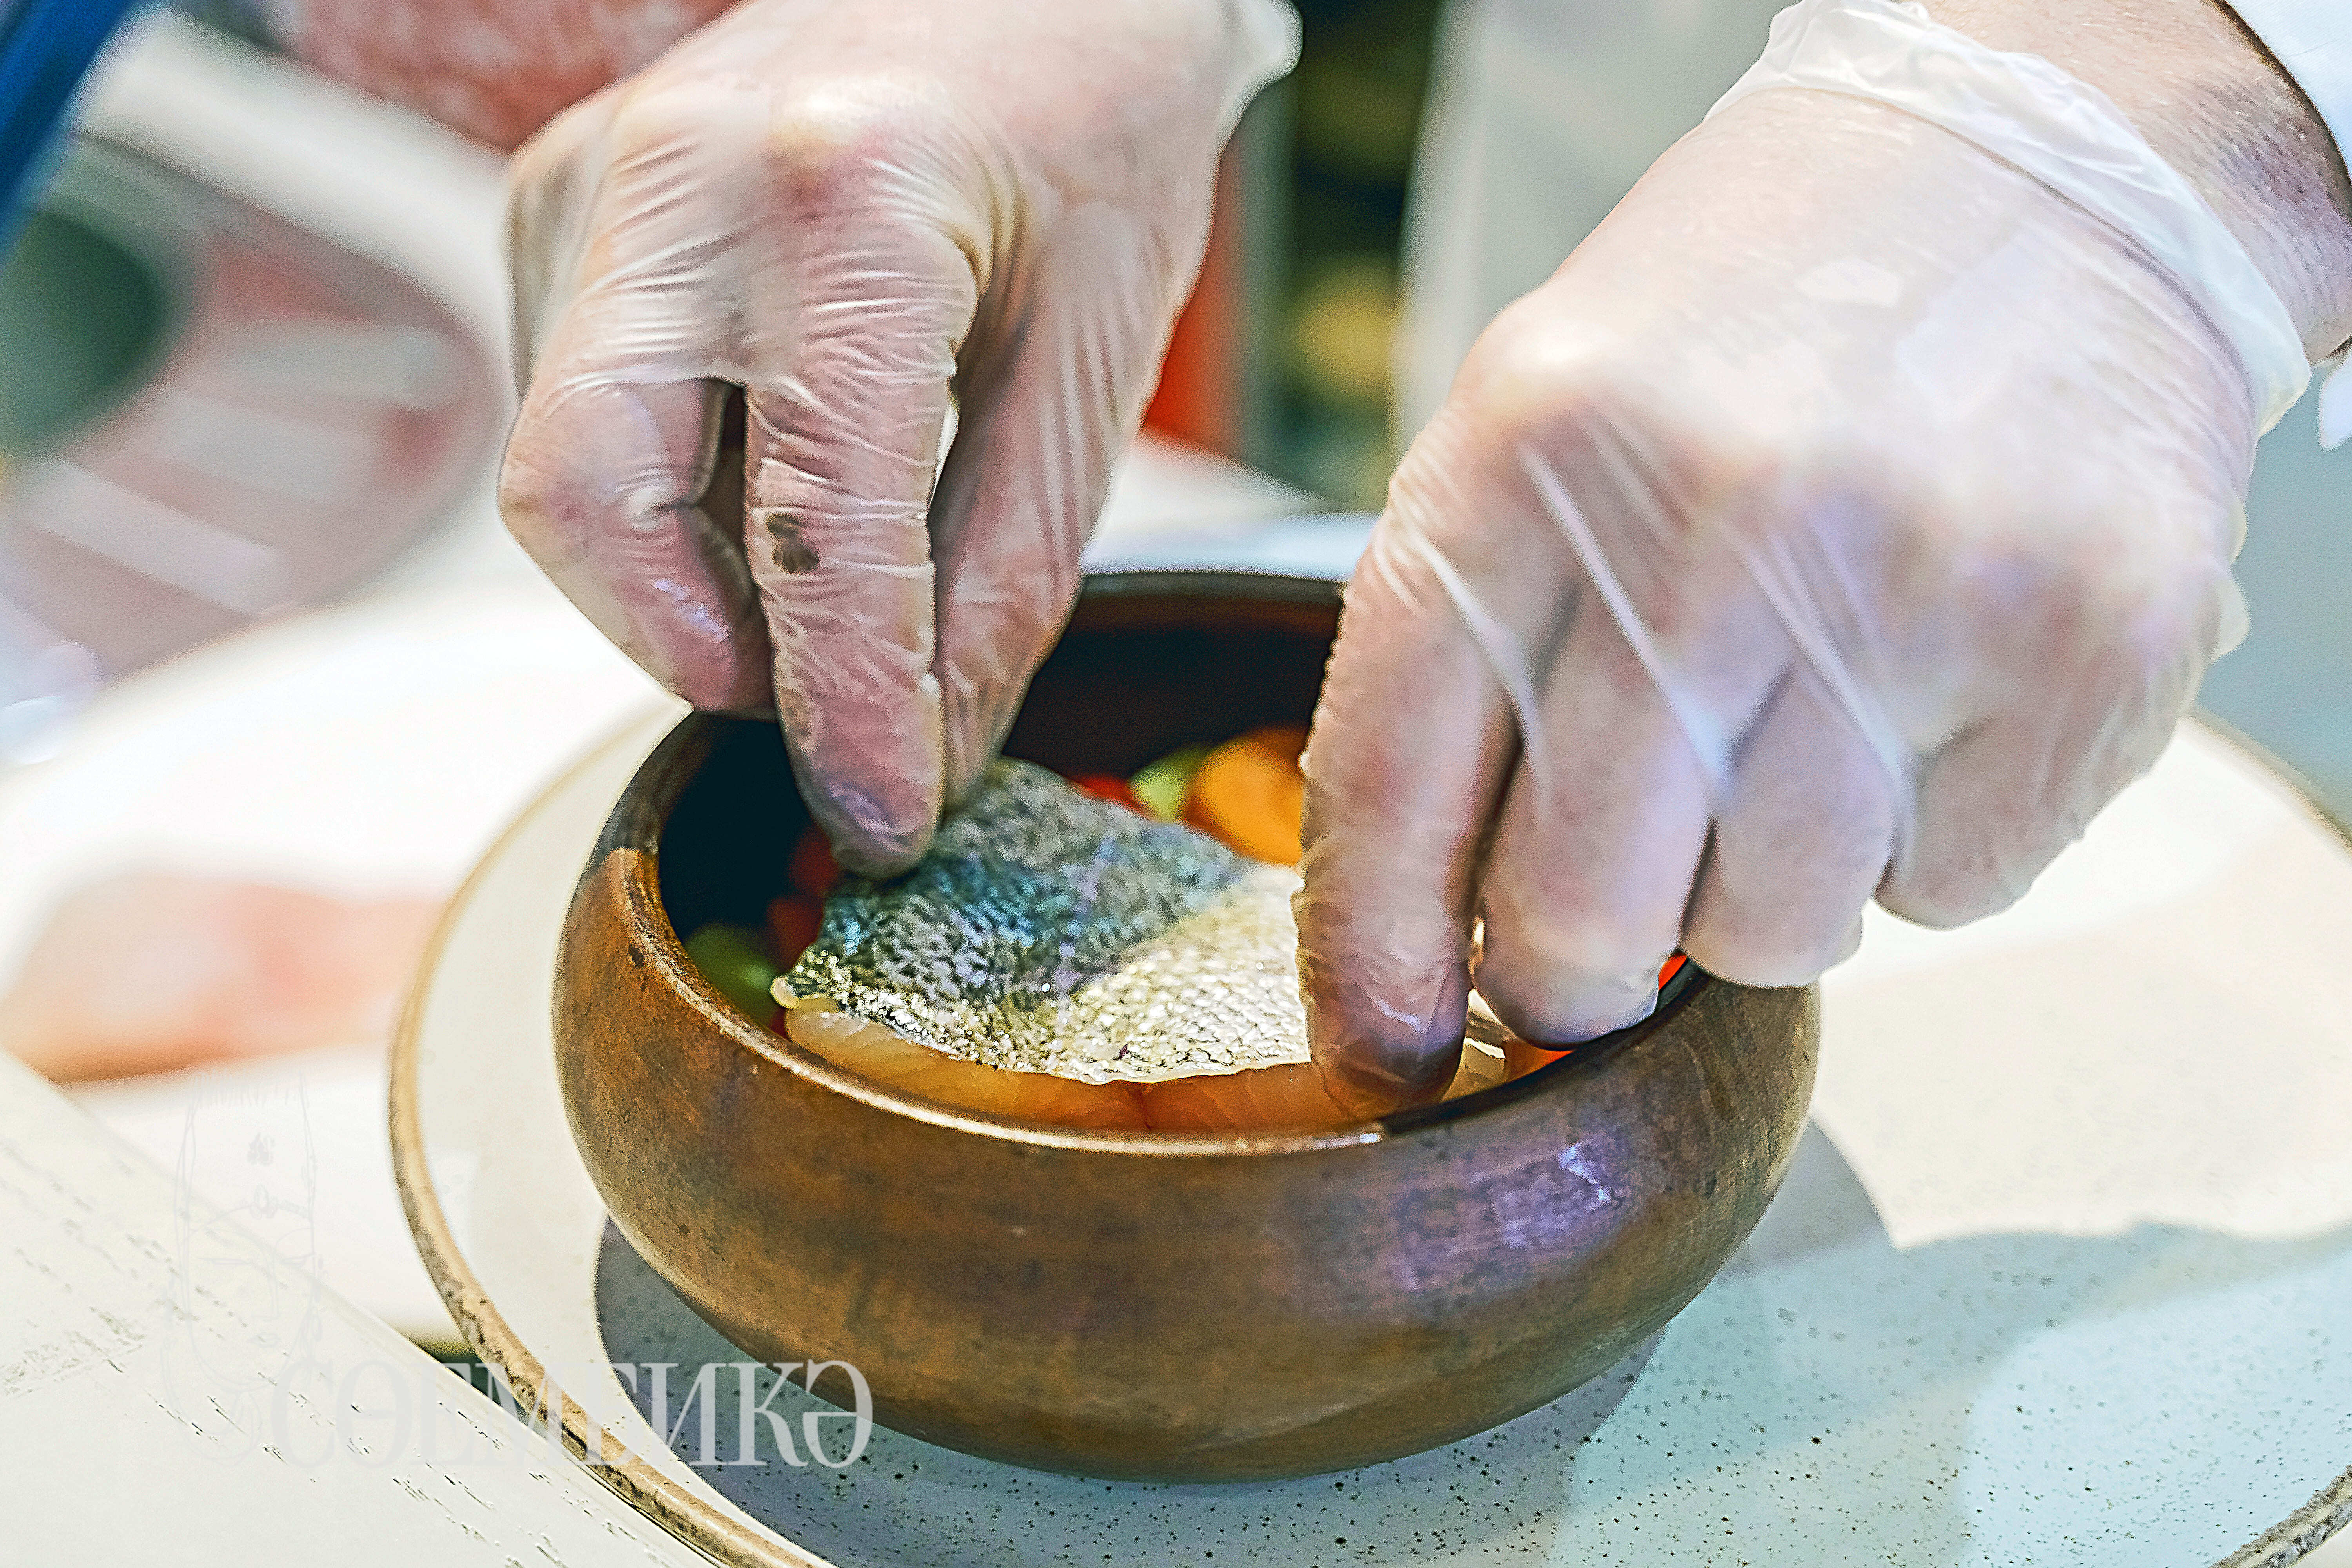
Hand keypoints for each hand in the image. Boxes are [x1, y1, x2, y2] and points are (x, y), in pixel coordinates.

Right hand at [498, 0, 1294, 872]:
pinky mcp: (557, 205)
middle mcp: (673, 180)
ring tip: (831, 552)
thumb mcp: (1096, 354)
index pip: (809, 530)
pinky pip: (577, 415)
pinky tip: (778, 463)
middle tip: (819, 694)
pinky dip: (676, 496)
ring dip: (692, 576)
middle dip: (695, 648)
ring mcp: (588, 183)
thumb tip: (921, 759)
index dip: (840, 711)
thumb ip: (1002, 574)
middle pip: (584, 507)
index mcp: (844, 204)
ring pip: (569, 480)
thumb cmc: (1092, 123)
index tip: (879, 820)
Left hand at [1294, 0, 2351, 1113]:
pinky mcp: (2083, 644)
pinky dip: (1922, 840)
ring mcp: (1907, 583)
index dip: (1373, 959)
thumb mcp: (1542, 424)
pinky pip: (1945, 889)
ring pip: (1770, 932)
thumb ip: (1468, 647)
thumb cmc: (1753, 328)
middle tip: (1611, 921)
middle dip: (1575, 972)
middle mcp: (1706, 520)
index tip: (1387, 1055)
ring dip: (1766, 889)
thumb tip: (1425, 926)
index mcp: (1527, 453)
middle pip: (1580, 913)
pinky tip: (1929, 691)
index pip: (1394, 783)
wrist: (2035, 177)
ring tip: (1802, 732)